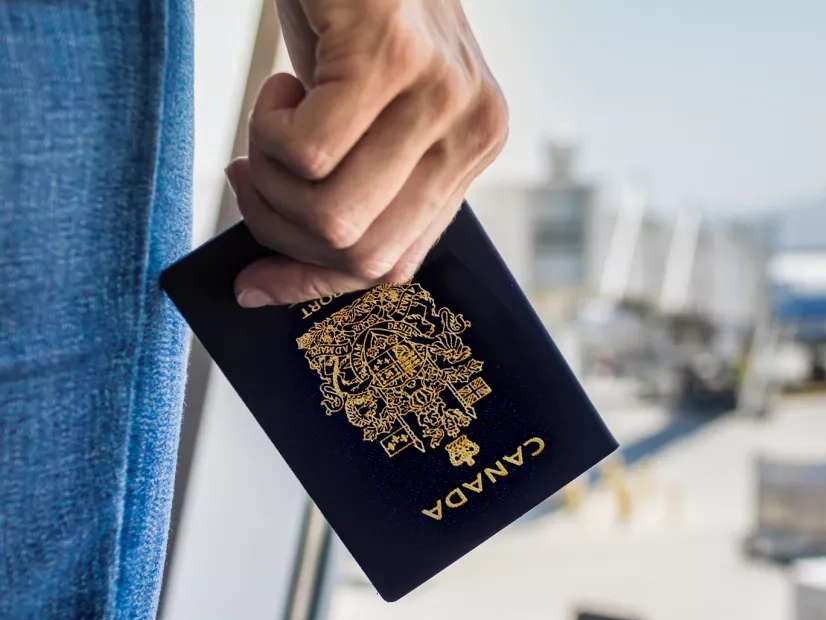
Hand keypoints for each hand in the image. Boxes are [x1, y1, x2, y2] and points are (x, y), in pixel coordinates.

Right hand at [227, 0, 507, 306]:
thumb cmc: (351, 25)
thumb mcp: (367, 118)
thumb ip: (356, 191)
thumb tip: (273, 283)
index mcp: (472, 152)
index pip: (398, 265)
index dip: (315, 286)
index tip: (252, 283)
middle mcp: (471, 131)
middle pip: (360, 253)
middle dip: (280, 230)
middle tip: (250, 172)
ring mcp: (438, 96)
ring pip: (331, 215)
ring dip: (269, 178)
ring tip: (271, 118)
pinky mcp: (388, 59)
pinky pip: (305, 153)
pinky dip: (265, 125)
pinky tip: (284, 80)